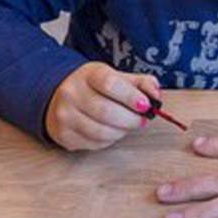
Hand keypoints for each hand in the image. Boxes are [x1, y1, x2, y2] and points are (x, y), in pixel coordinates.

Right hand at [44, 61, 160, 150]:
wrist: (61, 96)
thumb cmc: (96, 87)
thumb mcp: (119, 77)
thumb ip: (142, 83)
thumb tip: (156, 95)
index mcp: (88, 74)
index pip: (110, 84)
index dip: (131, 97)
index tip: (146, 105)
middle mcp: (71, 93)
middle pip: (106, 111)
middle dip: (131, 119)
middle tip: (142, 120)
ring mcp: (64, 115)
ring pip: (100, 131)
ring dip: (122, 132)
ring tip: (128, 125)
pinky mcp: (63, 135)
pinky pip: (94, 143)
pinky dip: (109, 140)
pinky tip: (112, 131)